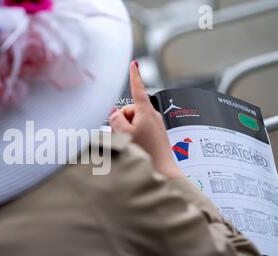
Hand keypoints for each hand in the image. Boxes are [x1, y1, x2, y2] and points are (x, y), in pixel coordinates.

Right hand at [109, 61, 183, 178]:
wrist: (162, 169)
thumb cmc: (146, 152)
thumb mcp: (125, 133)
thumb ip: (116, 119)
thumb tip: (115, 113)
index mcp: (146, 112)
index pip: (138, 89)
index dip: (135, 76)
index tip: (134, 64)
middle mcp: (153, 116)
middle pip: (131, 110)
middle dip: (124, 120)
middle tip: (124, 135)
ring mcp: (155, 125)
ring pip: (135, 121)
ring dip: (129, 129)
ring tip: (132, 143)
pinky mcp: (156, 134)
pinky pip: (141, 128)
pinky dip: (135, 134)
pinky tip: (138, 146)